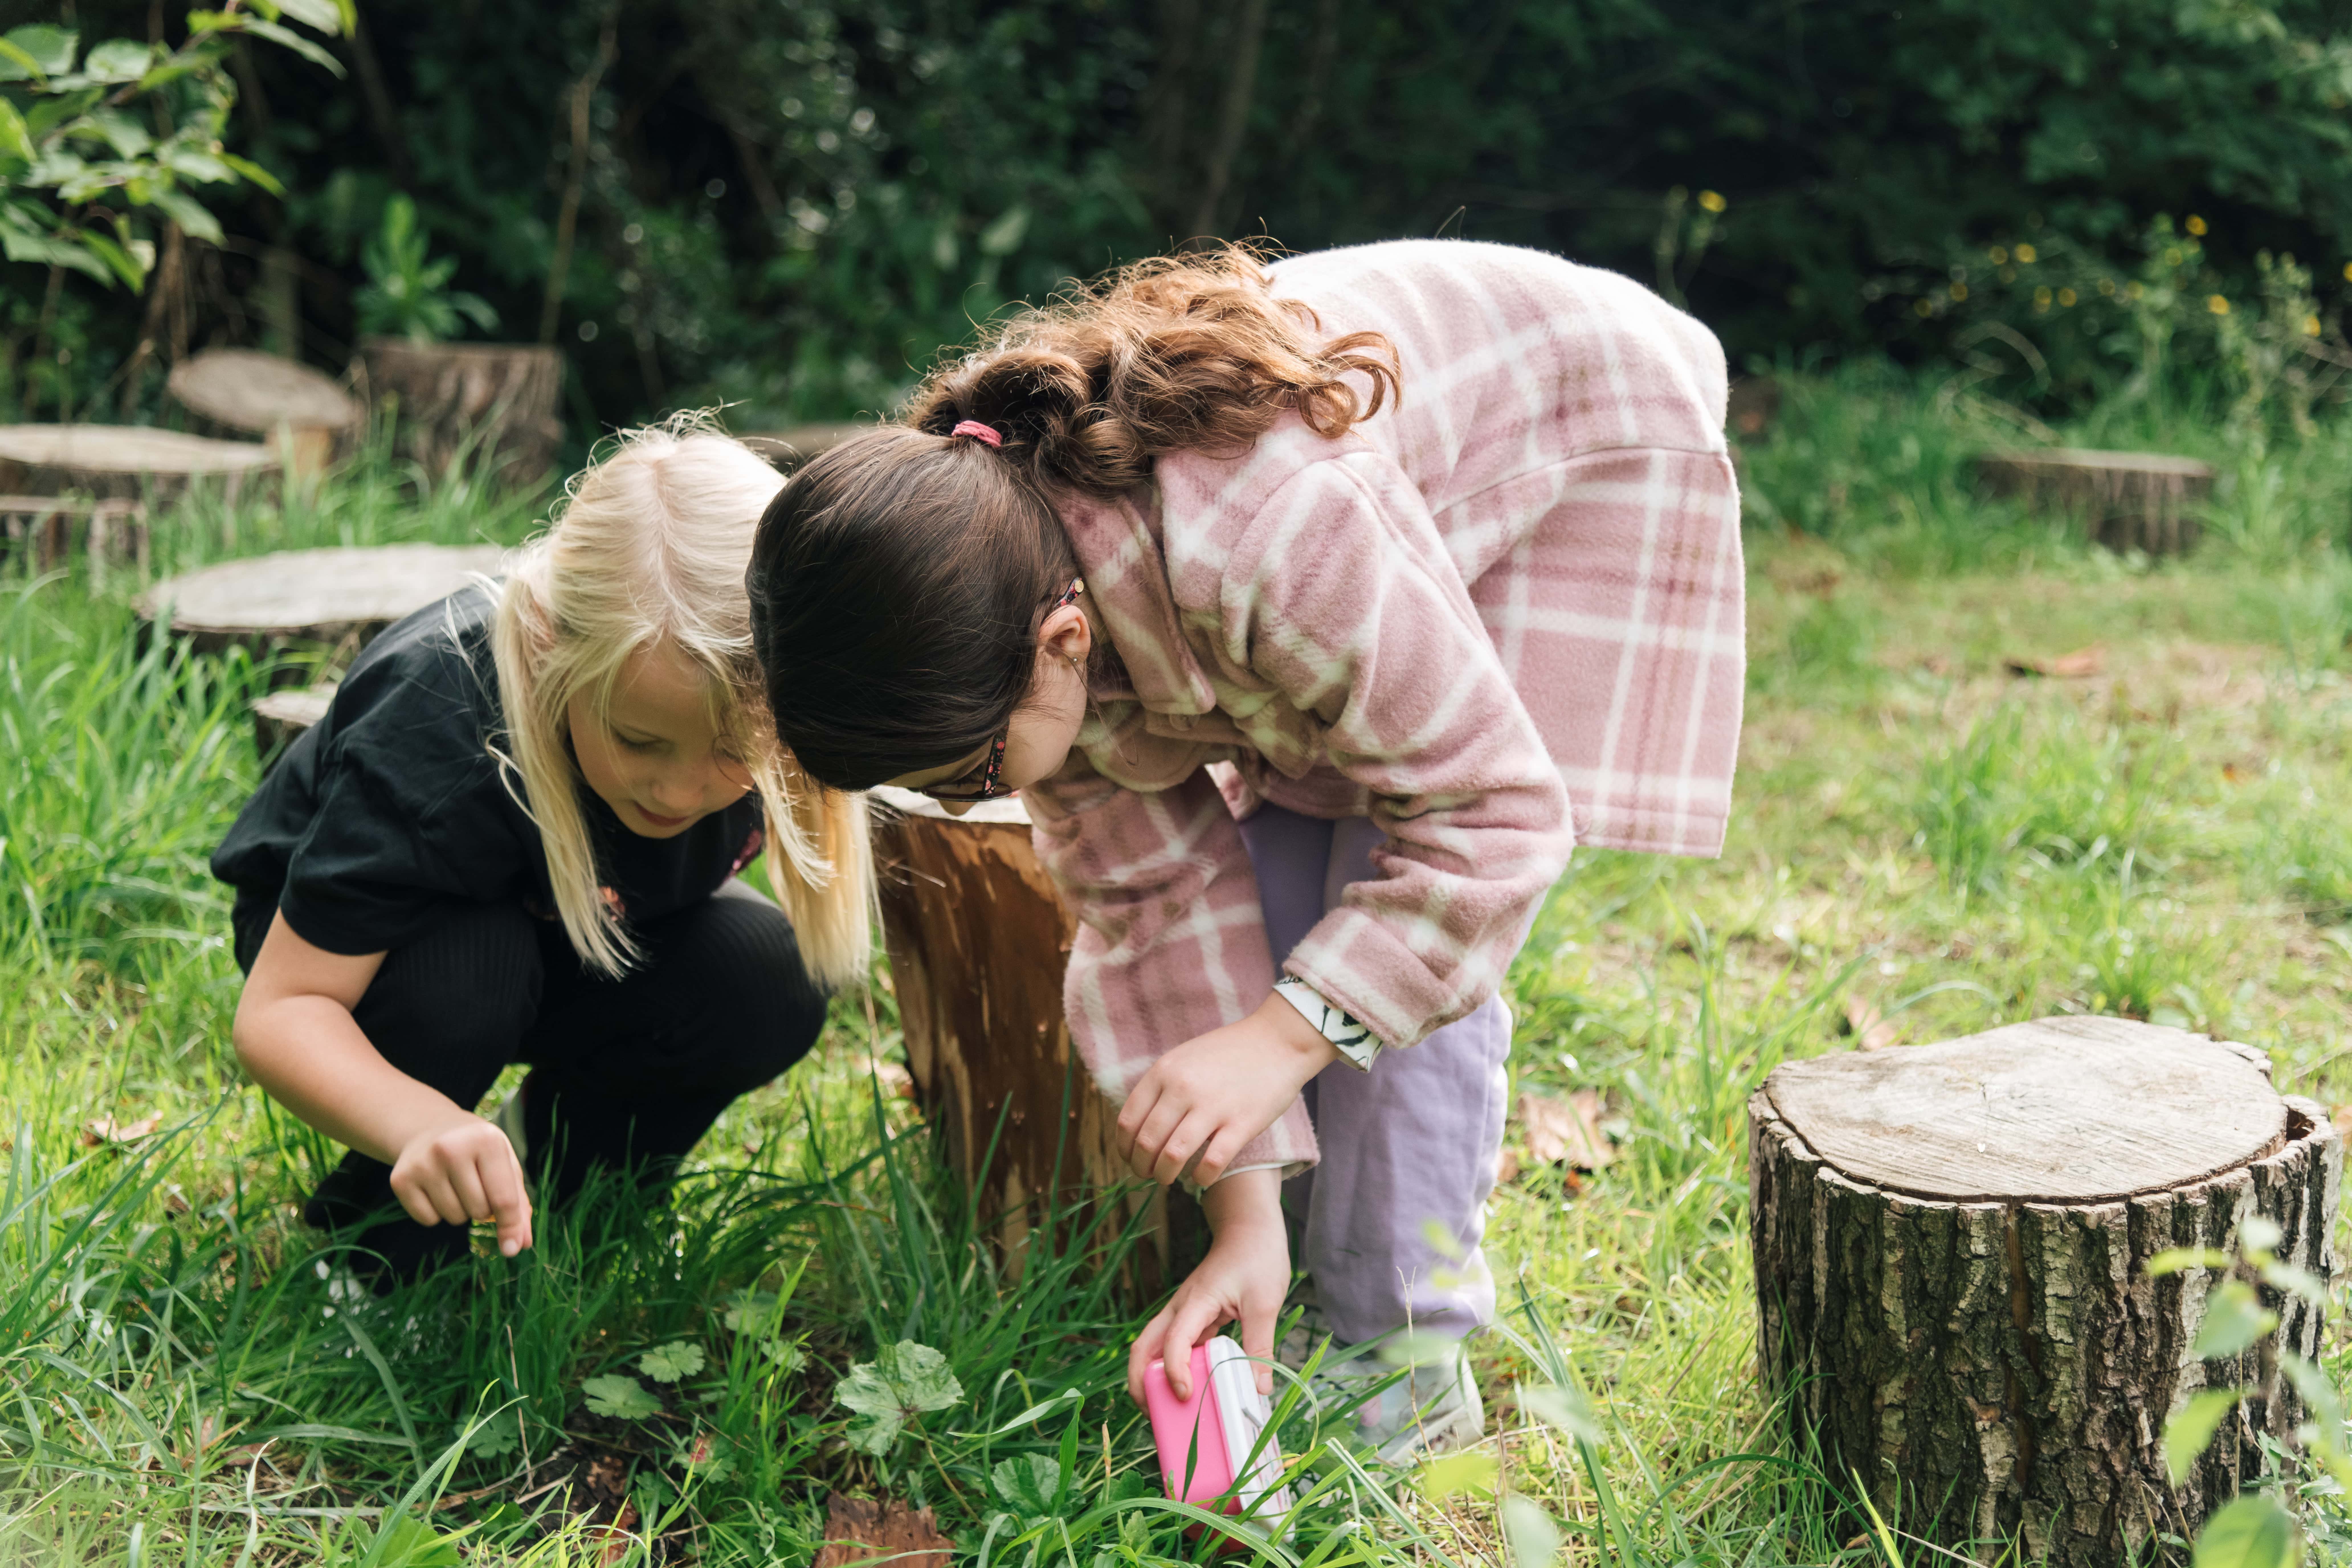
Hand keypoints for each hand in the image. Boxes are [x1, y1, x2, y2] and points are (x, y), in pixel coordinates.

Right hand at [388, 1110, 533, 1257]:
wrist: (431, 1128)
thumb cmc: (477, 1150)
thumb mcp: (505, 1164)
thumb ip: (518, 1204)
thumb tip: (521, 1244)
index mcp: (486, 1140)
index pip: (503, 1198)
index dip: (510, 1227)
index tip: (512, 1249)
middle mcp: (451, 1148)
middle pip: (478, 1211)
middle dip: (483, 1209)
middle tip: (476, 1185)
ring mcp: (423, 1163)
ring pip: (453, 1218)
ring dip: (460, 1211)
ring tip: (456, 1184)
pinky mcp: (400, 1179)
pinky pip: (427, 1220)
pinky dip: (436, 1213)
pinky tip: (436, 1188)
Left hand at [1117, 991, 1336, 1185]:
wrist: (1277, 1041)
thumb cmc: (1228, 1053)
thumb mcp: (1183, 1058)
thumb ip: (1160, 1086)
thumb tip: (1139, 1126)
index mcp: (1164, 1071)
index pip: (1128, 1121)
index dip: (1125, 1149)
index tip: (1130, 1159)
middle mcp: (1183, 1088)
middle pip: (1147, 1143)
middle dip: (1142, 1168)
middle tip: (1148, 1175)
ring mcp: (1213, 1107)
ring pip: (1173, 1157)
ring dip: (1165, 1176)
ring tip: (1168, 1179)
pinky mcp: (1241, 1124)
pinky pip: (1212, 1163)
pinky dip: (1201, 1178)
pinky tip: (1201, 1178)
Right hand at [1127, 1171, 1287, 1401]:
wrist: (1250, 1227)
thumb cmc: (1257, 1256)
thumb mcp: (1264, 1302)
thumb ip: (1260, 1345)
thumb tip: (1260, 1388)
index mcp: (1195, 1302)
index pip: (1174, 1340)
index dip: (1175, 1370)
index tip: (1186, 1395)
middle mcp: (1180, 1309)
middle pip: (1144, 1347)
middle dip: (1139, 1381)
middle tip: (1153, 1414)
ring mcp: (1184, 1313)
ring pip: (1154, 1348)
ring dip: (1151, 1377)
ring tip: (1164, 1410)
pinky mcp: (1193, 1317)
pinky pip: (1174, 1346)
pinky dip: (1174, 1368)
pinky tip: (1189, 1389)